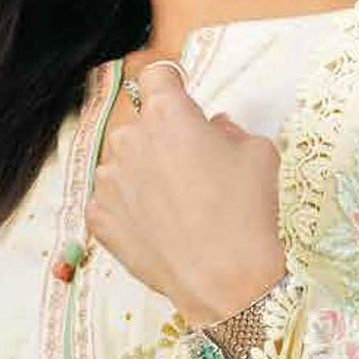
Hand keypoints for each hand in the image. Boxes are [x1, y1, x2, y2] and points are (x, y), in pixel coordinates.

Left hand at [85, 63, 287, 325]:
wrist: (230, 282)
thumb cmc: (250, 212)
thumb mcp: (260, 153)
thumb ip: (230, 129)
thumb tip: (213, 128)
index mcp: (167, 113)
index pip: (157, 76)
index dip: (171, 86)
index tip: (180, 99)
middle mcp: (130, 140)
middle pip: (140, 126)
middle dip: (161, 139)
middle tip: (192, 170)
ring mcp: (109, 181)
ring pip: (123, 163)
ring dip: (142, 174)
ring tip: (176, 207)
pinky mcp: (99, 218)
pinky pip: (110, 201)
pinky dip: (129, 210)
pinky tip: (159, 228)